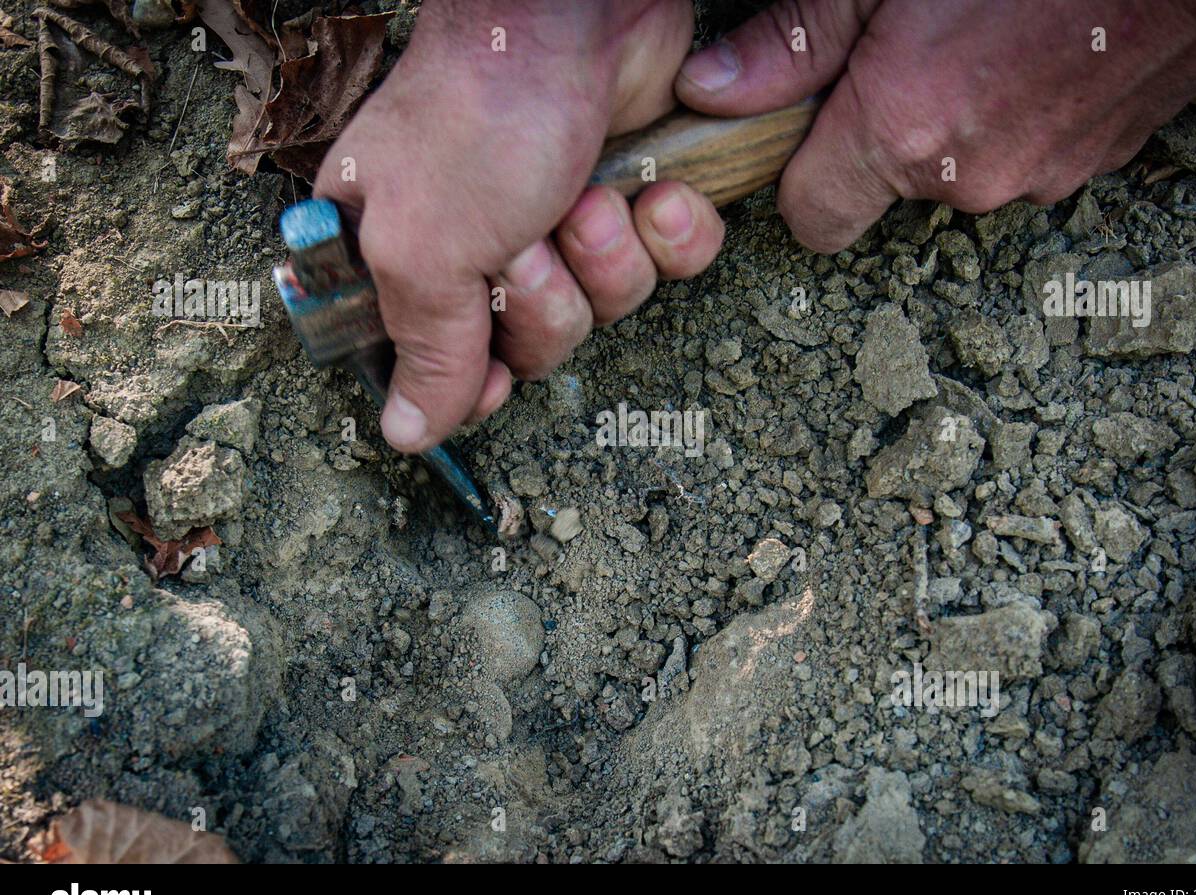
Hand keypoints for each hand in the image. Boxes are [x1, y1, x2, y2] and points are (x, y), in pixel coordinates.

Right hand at [315, 1, 724, 452]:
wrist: (574, 16)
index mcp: (404, 253)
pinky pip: (669, 268)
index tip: (496, 382)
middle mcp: (482, 243)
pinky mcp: (631, 195)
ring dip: (608, 263)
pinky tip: (653, 192)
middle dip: (548, 304)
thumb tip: (405, 431)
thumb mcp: (426, 250)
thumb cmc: (479, 115)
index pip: (439, 364)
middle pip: (533, 346)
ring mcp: (560, 218)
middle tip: (530, 246)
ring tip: (587, 201)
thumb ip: (427, 351)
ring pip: (607, 309)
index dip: (475, 383)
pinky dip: (670, 236)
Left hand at [674, 0, 1195, 252]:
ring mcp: (1033, 180)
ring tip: (980, 45)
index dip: (798, 180)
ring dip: (952, 125)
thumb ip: (795, 40)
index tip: (804, 139)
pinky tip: (1028, 59)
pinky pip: (1017, 158)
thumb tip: (714, 91)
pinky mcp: (1085, 170)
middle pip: (884, 188)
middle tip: (902, 57)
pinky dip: (1011, 120)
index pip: (812, 218)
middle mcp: (965, 179)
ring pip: (955, 174)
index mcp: (903, 132)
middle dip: (880, 137)